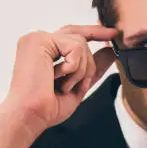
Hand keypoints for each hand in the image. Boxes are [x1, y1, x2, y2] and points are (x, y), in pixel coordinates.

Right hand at [3, 24, 117, 136]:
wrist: (32, 115)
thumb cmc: (47, 107)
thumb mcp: (78, 84)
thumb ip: (92, 67)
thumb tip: (110, 51)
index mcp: (43, 51)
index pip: (71, 35)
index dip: (93, 32)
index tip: (112, 34)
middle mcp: (38, 42)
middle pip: (77, 34)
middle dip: (97, 38)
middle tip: (114, 36)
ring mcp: (37, 39)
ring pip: (80, 43)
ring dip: (81, 70)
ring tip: (65, 85)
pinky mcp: (39, 40)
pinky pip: (74, 47)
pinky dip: (74, 67)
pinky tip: (57, 78)